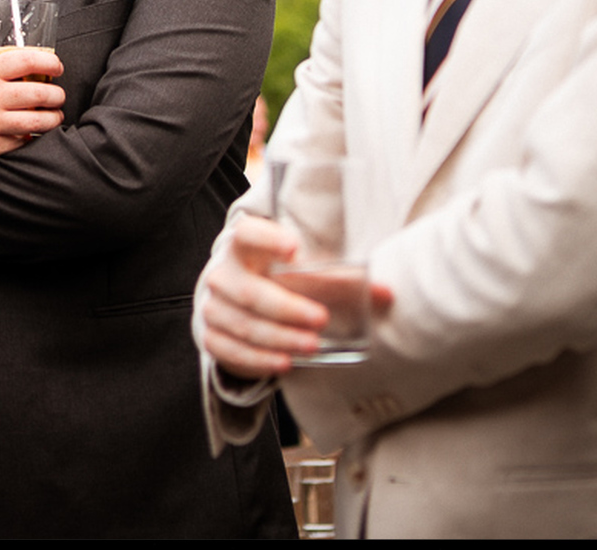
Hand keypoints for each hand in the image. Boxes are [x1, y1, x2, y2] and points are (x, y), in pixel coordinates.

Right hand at [0, 49, 66, 187]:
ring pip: (37, 122)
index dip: (50, 62)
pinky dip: (30, 136)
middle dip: (57, 94)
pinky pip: (20, 141)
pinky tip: (30, 132)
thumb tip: (6, 66)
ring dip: (52, 118)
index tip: (56, 66)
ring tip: (54, 115)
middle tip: (58, 94)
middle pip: (40, 93)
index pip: (28, 61)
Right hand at [198, 216, 390, 379]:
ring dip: (278, 338)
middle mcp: (222, 273)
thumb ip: (340, 282)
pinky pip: (230, 350)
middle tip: (320, 319)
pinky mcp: (210, 336)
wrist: (236, 302)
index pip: (247, 233)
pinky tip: (284, 363)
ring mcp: (212, 306)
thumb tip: (387, 294)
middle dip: (286, 308)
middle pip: (249, 291)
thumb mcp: (303, 274)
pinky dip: (258, 359)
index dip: (268, 239)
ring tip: (311, 346)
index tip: (296, 250)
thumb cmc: (277, 280)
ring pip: (242, 324)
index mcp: (244, 246)